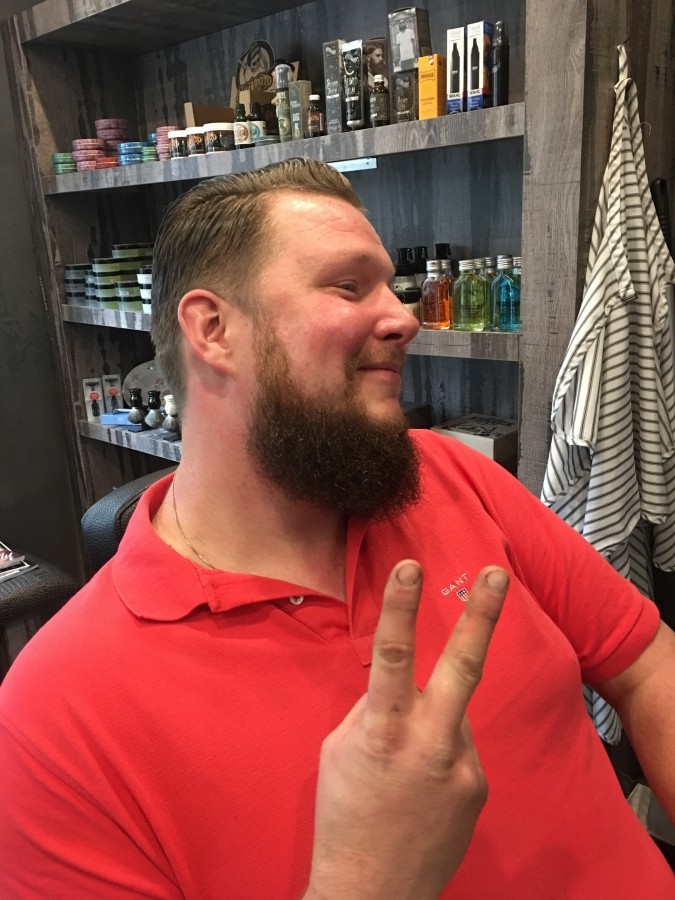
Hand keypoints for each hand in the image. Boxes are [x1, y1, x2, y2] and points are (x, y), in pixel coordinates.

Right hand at [305, 561, 508, 899]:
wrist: (374, 893)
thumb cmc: (343, 815)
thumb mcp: (341, 750)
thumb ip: (373, 709)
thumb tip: (398, 683)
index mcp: (384, 731)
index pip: (391, 655)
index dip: (400, 606)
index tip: (410, 566)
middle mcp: (430, 744)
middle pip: (462, 667)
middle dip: (481, 615)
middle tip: (498, 574)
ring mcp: (463, 767)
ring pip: (452, 715)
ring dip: (432, 722)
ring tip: (406, 767)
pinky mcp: (480, 787)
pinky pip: (459, 749)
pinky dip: (440, 752)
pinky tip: (421, 786)